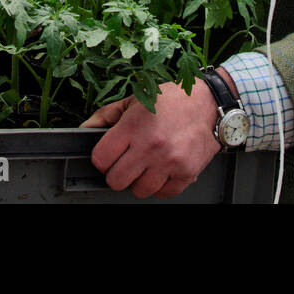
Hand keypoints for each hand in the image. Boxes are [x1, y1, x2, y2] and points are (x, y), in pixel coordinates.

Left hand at [79, 79, 220, 198]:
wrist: (209, 103)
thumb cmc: (171, 100)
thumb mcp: (135, 100)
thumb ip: (106, 116)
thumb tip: (84, 130)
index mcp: (134, 126)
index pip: (101, 159)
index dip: (102, 158)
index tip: (109, 154)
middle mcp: (151, 146)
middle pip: (116, 180)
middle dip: (118, 173)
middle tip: (127, 162)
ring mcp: (169, 162)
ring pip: (139, 191)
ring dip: (140, 181)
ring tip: (147, 164)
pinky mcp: (187, 173)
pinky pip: (163, 194)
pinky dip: (161, 185)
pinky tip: (163, 169)